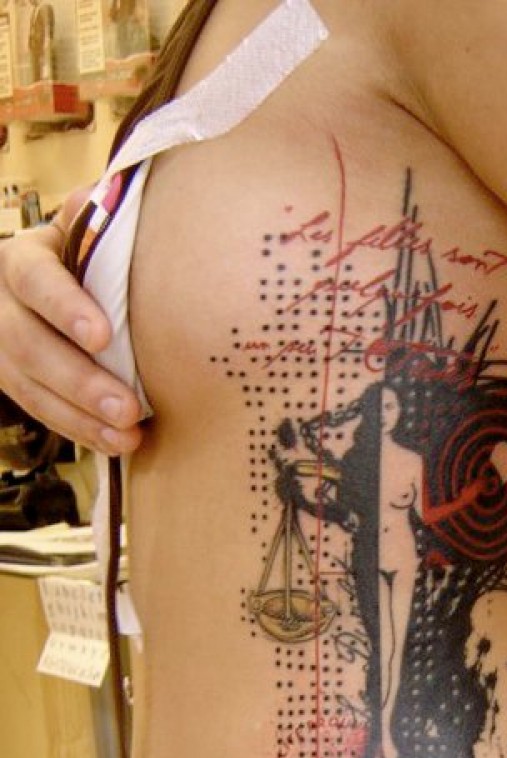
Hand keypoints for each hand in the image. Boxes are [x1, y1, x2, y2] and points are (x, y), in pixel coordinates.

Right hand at [0, 186, 142, 455]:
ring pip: (30, 388)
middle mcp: (0, 305)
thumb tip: (116, 197)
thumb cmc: (85, 254)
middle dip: (79, 381)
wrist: (49, 284)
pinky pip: (41, 412)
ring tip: (127, 437)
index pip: (35, 280)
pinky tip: (115, 446)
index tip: (103, 336)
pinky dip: (79, 431)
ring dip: (81, 418)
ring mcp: (1, 349)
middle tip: (128, 409)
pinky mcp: (13, 383)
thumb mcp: (84, 228)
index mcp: (20, 259)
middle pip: (29, 345)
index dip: (65, 308)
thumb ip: (97, 218)